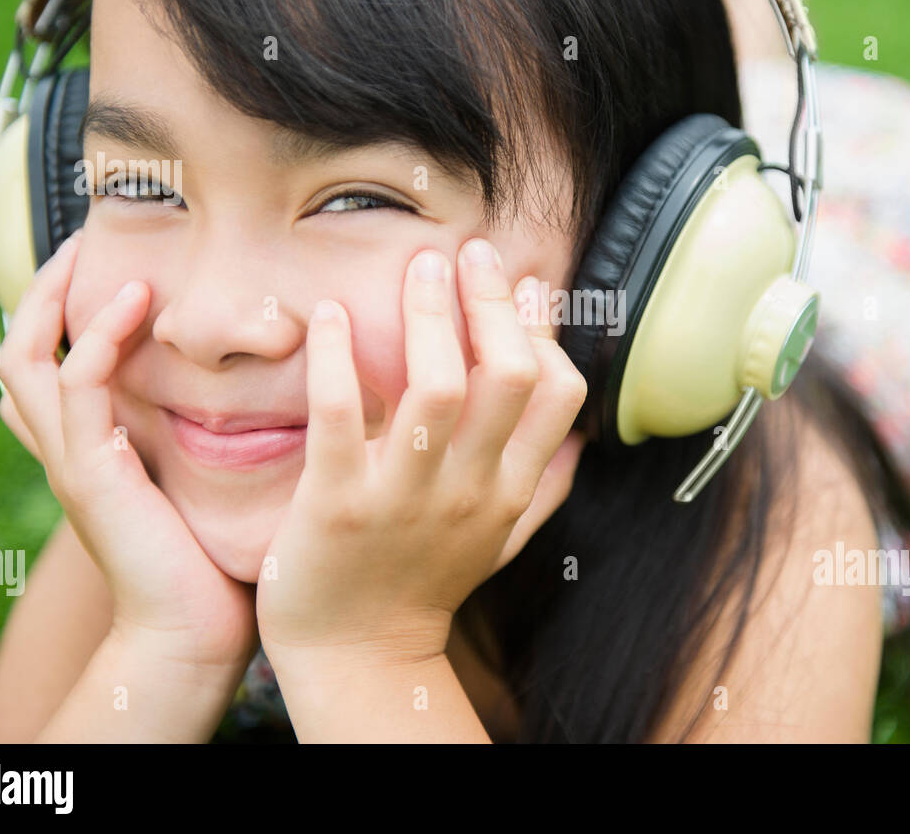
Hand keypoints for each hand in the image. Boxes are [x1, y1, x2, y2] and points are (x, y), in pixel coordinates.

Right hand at [0, 230, 257, 671]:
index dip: (64, 307)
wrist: (196, 632)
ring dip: (58, 301)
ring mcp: (73, 462)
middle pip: (22, 349)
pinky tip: (137, 304)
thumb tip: (274, 373)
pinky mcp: (92, 476)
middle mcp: (71, 448)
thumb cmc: (214, 554)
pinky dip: (97, 342)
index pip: (53, 360)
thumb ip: (215, 426)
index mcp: (94, 445)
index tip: (111, 256)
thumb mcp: (207, 474)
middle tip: (84, 237)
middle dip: (46, 290)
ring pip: (28, 360)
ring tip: (100, 253)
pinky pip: (76, 391)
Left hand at [256, 238, 586, 663]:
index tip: (524, 284)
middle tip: (470, 253)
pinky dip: (334, 356)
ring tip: (419, 266)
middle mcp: (469, 491)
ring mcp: (404, 497)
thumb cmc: (424, 586)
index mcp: (509, 491)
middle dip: (493, 303)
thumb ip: (545, 486)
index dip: (545, 330)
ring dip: (431, 315)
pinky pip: (340, 415)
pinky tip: (324, 313)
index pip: (558, 395)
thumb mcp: (501, 540)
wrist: (357, 657)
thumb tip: (585, 437)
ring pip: (437, 388)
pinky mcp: (337, 503)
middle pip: (507, 378)